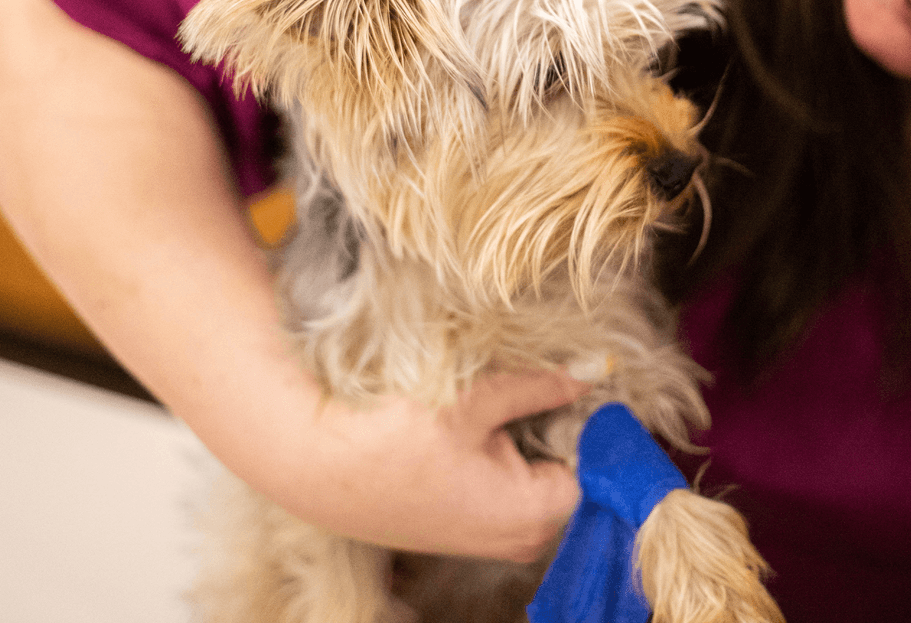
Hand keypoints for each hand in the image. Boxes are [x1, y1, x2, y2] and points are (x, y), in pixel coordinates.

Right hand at [273, 370, 588, 561]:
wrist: (317, 466)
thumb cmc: (392, 439)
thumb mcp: (475, 403)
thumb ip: (540, 387)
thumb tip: (590, 371)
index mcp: (534, 514)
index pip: (594, 464)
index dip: (589, 421)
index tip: (582, 384)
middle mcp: (521, 539)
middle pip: (569, 474)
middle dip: (559, 429)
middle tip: (538, 385)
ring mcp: (493, 539)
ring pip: (539, 480)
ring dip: (529, 441)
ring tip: (496, 408)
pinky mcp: (468, 529)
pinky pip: (509, 490)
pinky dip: (504, 458)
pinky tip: (476, 430)